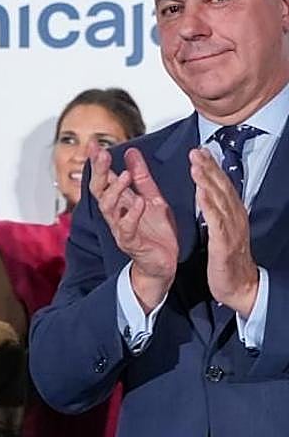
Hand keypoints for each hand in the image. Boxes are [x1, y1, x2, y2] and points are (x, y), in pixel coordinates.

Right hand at [89, 147, 177, 311]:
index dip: (98, 162)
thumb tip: (132, 152)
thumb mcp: (153, 197)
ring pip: (108, 207)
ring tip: (124, 175)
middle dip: (99, 172)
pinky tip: (139, 202)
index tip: (95, 144)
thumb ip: (142, 176)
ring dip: (115, 190)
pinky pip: (126, 228)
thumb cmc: (156, 233)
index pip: (103, 177)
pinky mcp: (131, 242)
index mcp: (120, 202)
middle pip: (99, 190)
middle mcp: (115, 214)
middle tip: (103, 155)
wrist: (163, 263)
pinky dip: (132, 214)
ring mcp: (120, 228)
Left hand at [190, 148, 259, 315]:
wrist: (240, 286)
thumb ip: (216, 212)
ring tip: (196, 164)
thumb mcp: (222, 231)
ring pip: (219, 200)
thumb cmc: (227, 260)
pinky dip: (208, 206)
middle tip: (196, 150)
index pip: (221, 186)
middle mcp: (234, 218)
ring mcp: (230, 230)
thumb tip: (207, 194)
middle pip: (221, 188)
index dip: (212, 167)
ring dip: (207, 181)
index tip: (201, 150)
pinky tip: (200, 193)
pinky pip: (216, 222)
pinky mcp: (224, 243)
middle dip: (209, 167)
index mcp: (232, 214)